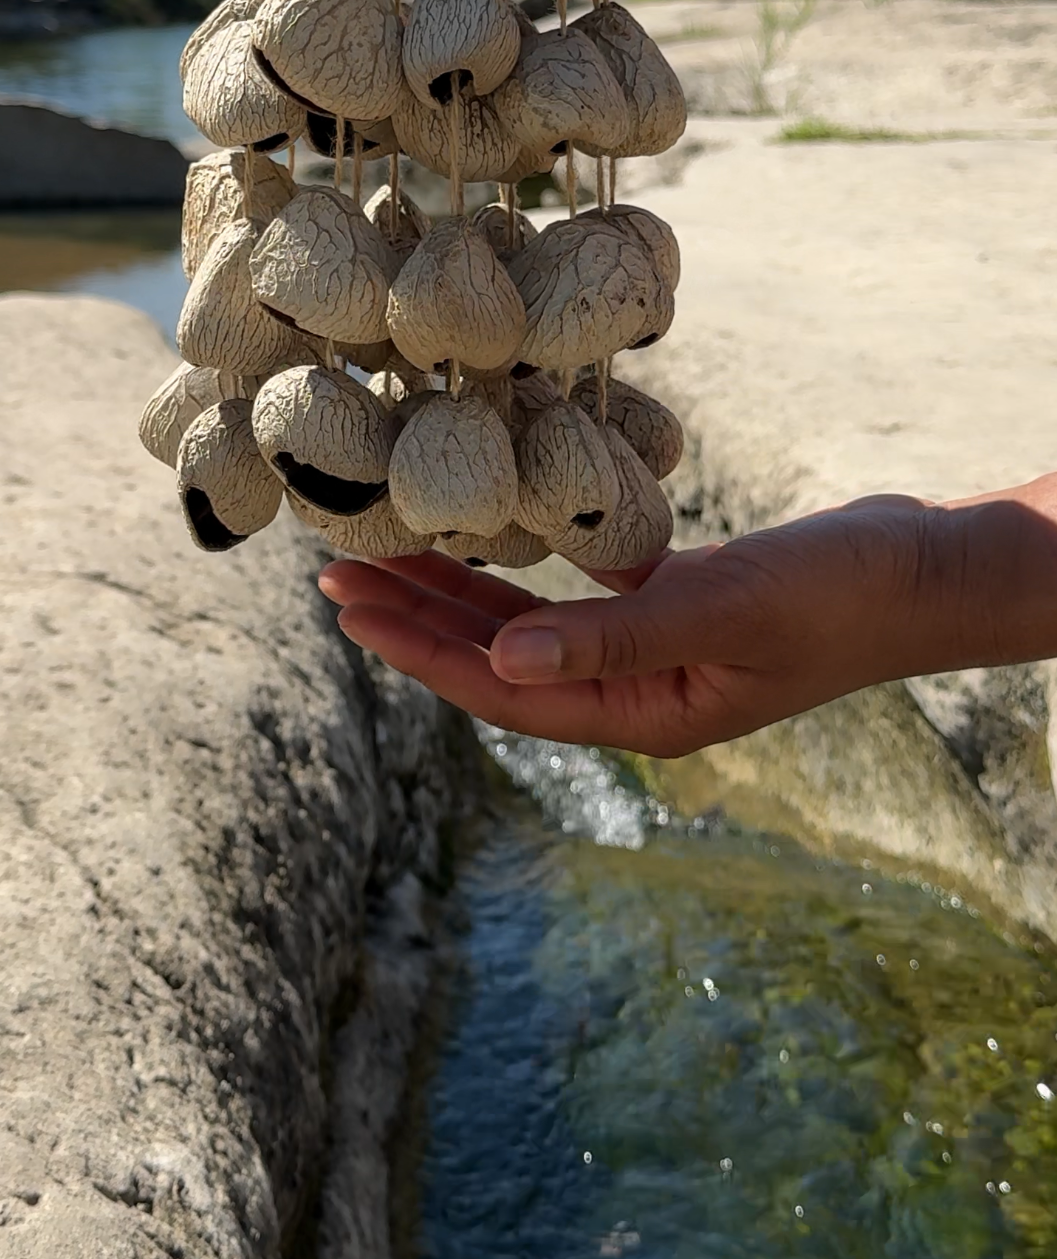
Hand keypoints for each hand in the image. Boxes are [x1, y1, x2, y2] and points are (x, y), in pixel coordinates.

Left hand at [317, 486, 1056, 756]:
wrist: (926, 569)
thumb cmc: (839, 592)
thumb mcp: (723, 606)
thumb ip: (612, 634)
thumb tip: (496, 664)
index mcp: (642, 715)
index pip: (499, 692)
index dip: (418, 650)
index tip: (347, 606)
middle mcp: (636, 695)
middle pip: (496, 663)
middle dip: (414, 619)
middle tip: (331, 572)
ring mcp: (655, 656)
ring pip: (528, 630)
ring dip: (454, 595)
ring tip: (380, 556)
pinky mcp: (673, 610)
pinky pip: (572, 599)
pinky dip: (520, 573)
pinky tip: (479, 543)